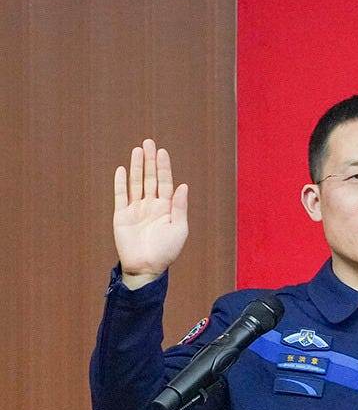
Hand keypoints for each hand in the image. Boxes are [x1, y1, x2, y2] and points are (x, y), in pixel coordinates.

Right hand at [112, 140, 189, 287]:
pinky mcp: (122, 216)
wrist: (146, 267)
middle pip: (149, 177)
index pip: (165, 181)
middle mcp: (151, 204)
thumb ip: (180, 206)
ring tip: (137, 150)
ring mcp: (136, 209)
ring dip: (135, 167)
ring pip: (135, 183)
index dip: (163, 167)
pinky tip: (121, 169)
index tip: (162, 151)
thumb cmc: (166, 250)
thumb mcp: (179, 228)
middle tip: (148, 142)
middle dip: (149, 160)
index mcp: (167, 207)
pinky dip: (120, 183)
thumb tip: (184, 185)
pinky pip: (120, 196)